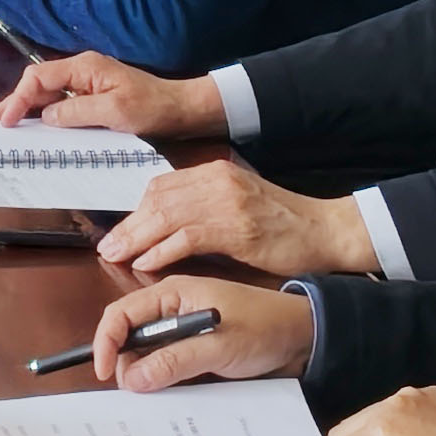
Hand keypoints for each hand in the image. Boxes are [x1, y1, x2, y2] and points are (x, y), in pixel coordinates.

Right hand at [0, 49, 222, 142]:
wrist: (182, 110)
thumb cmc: (153, 107)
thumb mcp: (116, 112)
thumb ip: (78, 112)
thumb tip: (48, 117)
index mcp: (84, 68)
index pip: (38, 78)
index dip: (18, 99)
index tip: (6, 121)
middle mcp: (80, 72)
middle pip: (36, 85)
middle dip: (11, 103)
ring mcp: (85, 85)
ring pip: (45, 96)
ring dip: (23, 110)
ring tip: (0, 127)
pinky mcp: (91, 99)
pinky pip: (59, 105)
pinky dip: (42, 116)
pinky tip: (32, 129)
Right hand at [85, 274, 316, 391]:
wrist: (304, 338)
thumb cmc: (266, 328)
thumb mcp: (220, 345)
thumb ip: (175, 360)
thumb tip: (131, 378)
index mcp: (173, 293)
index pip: (121, 313)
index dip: (106, 341)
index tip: (104, 372)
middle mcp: (172, 309)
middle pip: (129, 336)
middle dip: (125, 363)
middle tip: (137, 391)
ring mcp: (182, 330)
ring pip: (146, 354)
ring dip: (146, 375)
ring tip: (157, 396)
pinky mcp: (193, 350)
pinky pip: (166, 365)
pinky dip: (162, 380)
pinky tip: (170, 394)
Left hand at [93, 160, 370, 282]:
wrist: (327, 230)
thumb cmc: (285, 225)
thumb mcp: (240, 206)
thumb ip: (205, 209)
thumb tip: (166, 228)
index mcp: (215, 172)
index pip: (161, 186)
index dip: (135, 210)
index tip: (120, 230)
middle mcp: (217, 180)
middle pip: (157, 199)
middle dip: (129, 225)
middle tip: (108, 246)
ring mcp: (227, 201)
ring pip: (166, 216)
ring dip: (137, 239)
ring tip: (119, 256)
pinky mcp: (237, 227)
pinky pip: (187, 236)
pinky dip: (162, 250)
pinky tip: (148, 263)